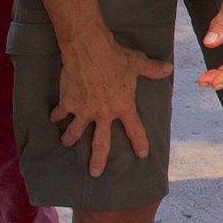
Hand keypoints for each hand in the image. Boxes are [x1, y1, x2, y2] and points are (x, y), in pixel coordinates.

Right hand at [53, 31, 173, 176]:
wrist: (89, 49)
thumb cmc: (116, 56)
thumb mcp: (138, 63)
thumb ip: (153, 70)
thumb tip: (169, 68)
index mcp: (123, 106)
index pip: (135, 129)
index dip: (139, 142)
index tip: (141, 154)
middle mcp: (103, 113)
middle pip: (101, 143)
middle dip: (98, 160)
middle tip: (95, 173)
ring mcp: (84, 110)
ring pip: (75, 131)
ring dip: (70, 138)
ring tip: (66, 142)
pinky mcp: (68, 102)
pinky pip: (60, 113)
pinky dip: (56, 115)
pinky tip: (53, 117)